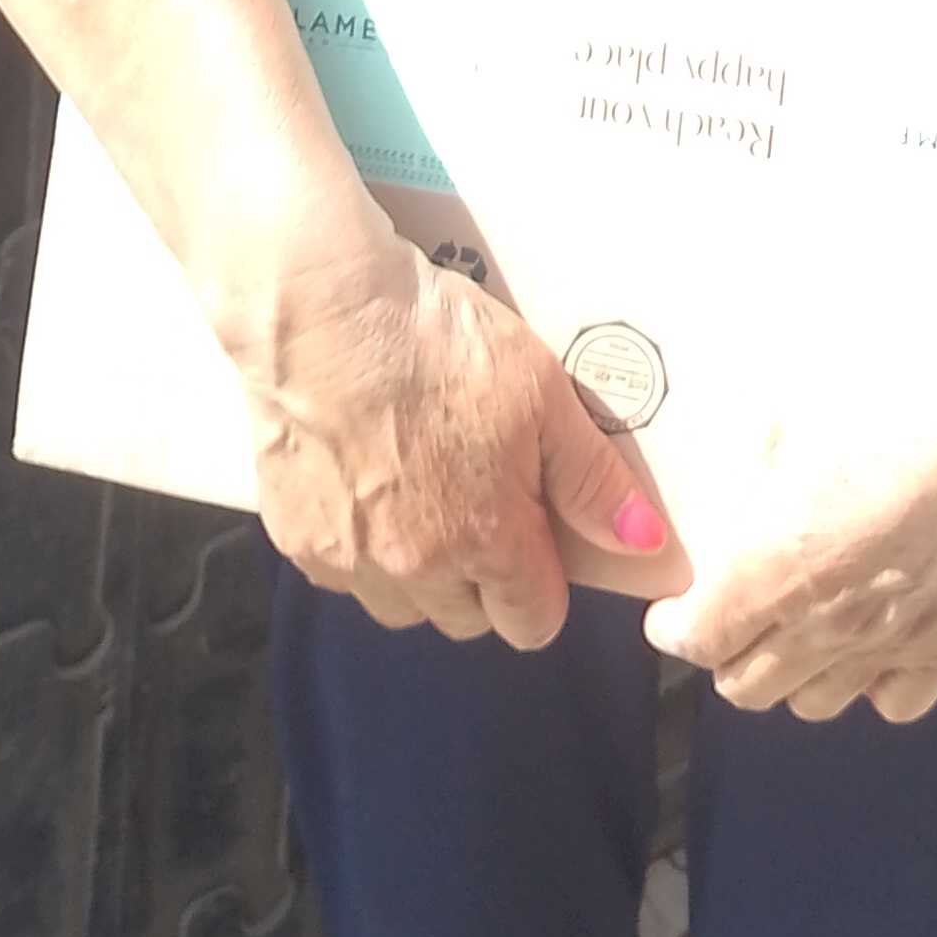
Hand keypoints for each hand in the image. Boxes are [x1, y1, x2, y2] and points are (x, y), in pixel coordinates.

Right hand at [242, 230, 667, 650]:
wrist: (317, 314)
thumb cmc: (440, 345)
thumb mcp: (542, 394)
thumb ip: (592, 480)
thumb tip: (645, 545)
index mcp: (487, 542)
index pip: (533, 621)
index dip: (546, 585)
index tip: (539, 533)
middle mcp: (415, 573)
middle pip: (467, 621)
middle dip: (484, 580)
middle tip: (481, 499)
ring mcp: (348, 561)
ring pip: (401, 607)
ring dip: (419, 574)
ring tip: (422, 492)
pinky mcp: (292, 539)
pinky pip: (342, 576)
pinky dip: (360, 548)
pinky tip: (364, 482)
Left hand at [642, 317, 936, 722]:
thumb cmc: (893, 404)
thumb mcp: (796, 420)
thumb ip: (755, 467)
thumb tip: (738, 479)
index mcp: (773, 566)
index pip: (698, 638)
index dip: (677, 627)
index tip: (674, 613)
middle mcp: (823, 622)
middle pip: (745, 686)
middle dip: (729, 654)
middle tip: (737, 618)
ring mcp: (890, 644)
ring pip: (812, 704)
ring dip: (795, 673)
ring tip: (803, 633)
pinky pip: (894, 703)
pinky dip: (873, 684)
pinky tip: (876, 646)